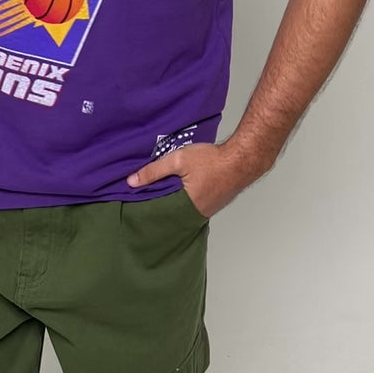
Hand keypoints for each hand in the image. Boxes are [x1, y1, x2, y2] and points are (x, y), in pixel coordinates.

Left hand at [126, 141, 266, 219]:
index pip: (161, 213)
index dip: (148, 207)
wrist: (242, 159)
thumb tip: (131, 182)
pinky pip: (193, 204)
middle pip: (171, 212)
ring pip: (183, 208)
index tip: (135, 204)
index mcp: (188, 207)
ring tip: (161, 191)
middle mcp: (198, 213)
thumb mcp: (178, 160)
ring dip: (173, 200)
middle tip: (145, 198)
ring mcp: (207, 210)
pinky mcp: (214, 203)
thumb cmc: (212, 160)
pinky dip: (185, 197)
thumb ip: (154, 171)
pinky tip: (181, 188)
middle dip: (160, 205)